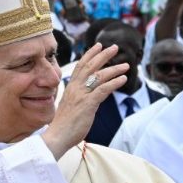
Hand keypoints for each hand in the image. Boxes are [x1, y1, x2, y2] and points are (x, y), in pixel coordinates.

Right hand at [42, 43, 128, 157]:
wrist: (57, 137)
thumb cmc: (64, 126)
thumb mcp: (71, 107)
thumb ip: (79, 99)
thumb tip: (89, 97)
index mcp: (70, 88)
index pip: (80, 66)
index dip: (90, 54)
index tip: (98, 46)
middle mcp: (75, 88)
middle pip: (90, 66)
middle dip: (103, 55)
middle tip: (114, 47)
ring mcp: (81, 95)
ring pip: (99, 76)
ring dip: (114, 69)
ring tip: (126, 65)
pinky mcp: (88, 104)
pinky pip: (103, 89)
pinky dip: (114, 83)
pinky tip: (124, 79)